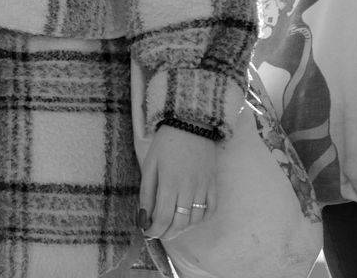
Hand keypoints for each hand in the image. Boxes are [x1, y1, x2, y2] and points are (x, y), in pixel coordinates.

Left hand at [139, 125, 218, 243]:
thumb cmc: (166, 143)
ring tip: (172, 225)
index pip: (163, 218)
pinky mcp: (213, 184)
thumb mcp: (150, 165)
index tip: (148, 232)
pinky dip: (201, 219)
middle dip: (167, 234)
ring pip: (195, 220)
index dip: (154, 230)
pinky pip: (211, 210)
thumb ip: (146, 192)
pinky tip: (191, 217)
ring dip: (182, 228)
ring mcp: (204, 187)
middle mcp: (189, 188)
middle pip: (180, 224)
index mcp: (169, 182)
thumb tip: (143, 217)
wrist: (191, 123)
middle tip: (159, 233)